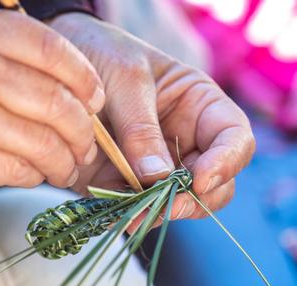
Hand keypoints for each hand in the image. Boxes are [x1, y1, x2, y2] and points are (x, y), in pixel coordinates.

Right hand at [0, 7, 104, 195]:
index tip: (96, 99)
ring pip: (42, 143)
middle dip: (83, 133)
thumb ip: (18, 63)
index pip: (50, 48)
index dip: (85, 77)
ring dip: (64, 162)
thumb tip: (86, 99)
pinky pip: (17, 170)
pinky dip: (35, 176)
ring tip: (67, 168)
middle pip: (54, 102)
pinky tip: (35, 174)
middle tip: (87, 147)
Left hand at [51, 14, 254, 230]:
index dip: (227, 162)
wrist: (62, 70)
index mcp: (199, 107)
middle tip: (165, 205)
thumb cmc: (104, 56)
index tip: (201, 179)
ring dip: (160, 213)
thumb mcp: (125, 80)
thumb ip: (141, 128)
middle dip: (193, 199)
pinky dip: (132, 217)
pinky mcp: (128, 182)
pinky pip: (140, 209)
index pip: (234, 138)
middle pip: (215, 183)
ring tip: (133, 215)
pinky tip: (116, 216)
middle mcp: (185, 141)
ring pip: (179, 203)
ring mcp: (158, 166)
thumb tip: (157, 177)